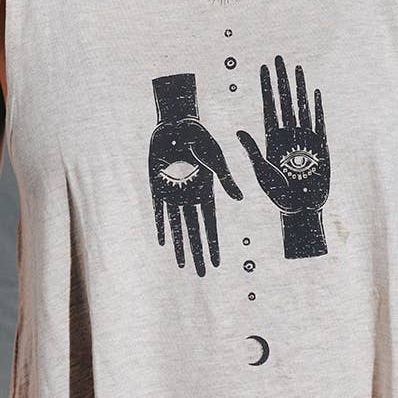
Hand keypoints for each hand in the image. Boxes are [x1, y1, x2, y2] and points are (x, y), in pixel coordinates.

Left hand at [148, 72, 242, 275]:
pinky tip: (163, 242)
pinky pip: (158, 212)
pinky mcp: (158, 187)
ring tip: (182, 265)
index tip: (217, 263)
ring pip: (177, 227)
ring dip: (179, 246)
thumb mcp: (215, 160)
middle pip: (194, 232)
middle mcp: (190, 198)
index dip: (213, 245)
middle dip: (198, 253)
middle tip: (203, 274)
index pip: (210, 225)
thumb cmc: (200, 138)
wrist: (177, 124)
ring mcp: (174, 194)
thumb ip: (225, 180)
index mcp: (206, 192)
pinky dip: (161, 226)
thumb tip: (238, 198)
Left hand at [236, 54, 329, 257]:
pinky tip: (313, 92)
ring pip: (301, 106)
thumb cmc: (279, 195)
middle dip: (281, 79)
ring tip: (296, 68)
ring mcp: (304, 139)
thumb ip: (253, 151)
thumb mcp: (262, 172)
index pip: (268, 106)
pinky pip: (318, 122)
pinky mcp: (320, 147)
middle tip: (278, 58)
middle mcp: (288, 135)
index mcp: (272, 139)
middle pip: (284, 100)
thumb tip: (239, 131)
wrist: (302, 209)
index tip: (262, 68)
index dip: (266, 87)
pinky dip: (316, 107)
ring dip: (298, 87)